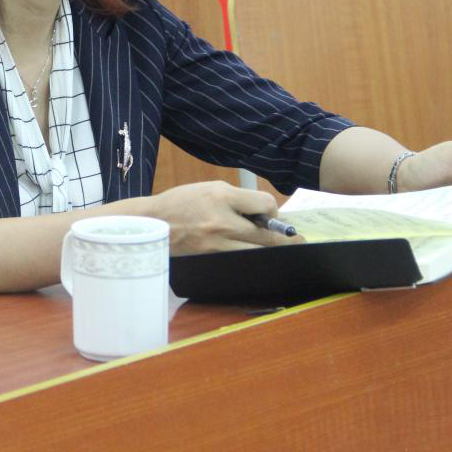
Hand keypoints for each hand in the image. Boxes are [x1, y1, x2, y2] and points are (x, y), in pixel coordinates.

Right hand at [146, 181, 303, 255]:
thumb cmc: (183, 202)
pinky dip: (251, 259)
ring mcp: (215, 243)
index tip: (269, 214)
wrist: (152, 222)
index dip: (272, 210)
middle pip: (267, 234)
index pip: (265, 204)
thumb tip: (269, 213)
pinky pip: (241, 261)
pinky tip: (256, 257)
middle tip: (298, 240)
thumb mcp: (211, 189)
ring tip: (282, 250)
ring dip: (270, 252)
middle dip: (284, 237)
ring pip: (258, 253)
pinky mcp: (210, 258)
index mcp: (221, 196)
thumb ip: (239, 199)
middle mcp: (221, 220)